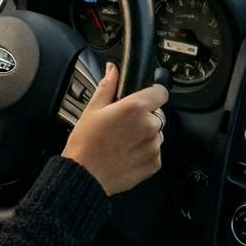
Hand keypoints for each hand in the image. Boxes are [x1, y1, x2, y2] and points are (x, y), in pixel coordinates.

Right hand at [62, 63, 168, 195]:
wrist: (85, 175)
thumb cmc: (86, 142)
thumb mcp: (92, 108)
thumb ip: (108, 85)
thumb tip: (113, 70)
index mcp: (134, 108)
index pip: (160, 92)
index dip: (152, 92)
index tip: (146, 96)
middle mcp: (148, 126)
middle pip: (156, 114)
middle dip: (143, 116)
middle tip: (122, 124)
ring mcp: (153, 146)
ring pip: (156, 133)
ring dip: (145, 134)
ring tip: (122, 141)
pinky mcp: (154, 164)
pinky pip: (155, 151)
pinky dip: (144, 151)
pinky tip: (126, 153)